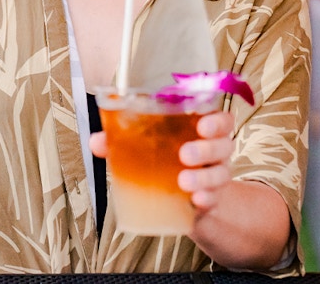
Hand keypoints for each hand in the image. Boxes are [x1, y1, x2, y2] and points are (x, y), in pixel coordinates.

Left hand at [88, 111, 234, 209]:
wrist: (182, 199)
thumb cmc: (165, 161)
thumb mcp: (146, 148)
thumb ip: (122, 141)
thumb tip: (96, 141)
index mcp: (201, 130)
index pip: (221, 119)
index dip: (217, 120)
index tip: (202, 123)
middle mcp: (214, 151)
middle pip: (223, 144)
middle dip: (206, 148)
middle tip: (184, 154)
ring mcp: (215, 175)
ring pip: (221, 172)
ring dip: (203, 176)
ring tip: (183, 181)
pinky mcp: (212, 198)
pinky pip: (215, 198)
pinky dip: (207, 198)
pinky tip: (196, 200)